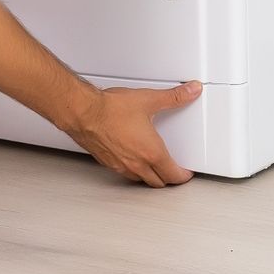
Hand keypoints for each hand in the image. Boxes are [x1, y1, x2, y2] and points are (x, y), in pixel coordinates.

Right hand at [64, 81, 201, 186]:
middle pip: (158, 182)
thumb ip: (174, 97)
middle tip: (174, 172)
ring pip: (141, 180)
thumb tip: (191, 91)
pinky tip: (131, 159)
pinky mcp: (107, 162)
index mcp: (151, 152)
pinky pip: (125, 174)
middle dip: (168, 179)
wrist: (83, 113)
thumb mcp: (148, 99)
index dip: (183, 175)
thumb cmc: (110, 109)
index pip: (173, 175)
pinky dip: (133, 171)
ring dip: (150, 177)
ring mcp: (121, 165)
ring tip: (155, 168)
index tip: (186, 172)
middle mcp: (136, 163)